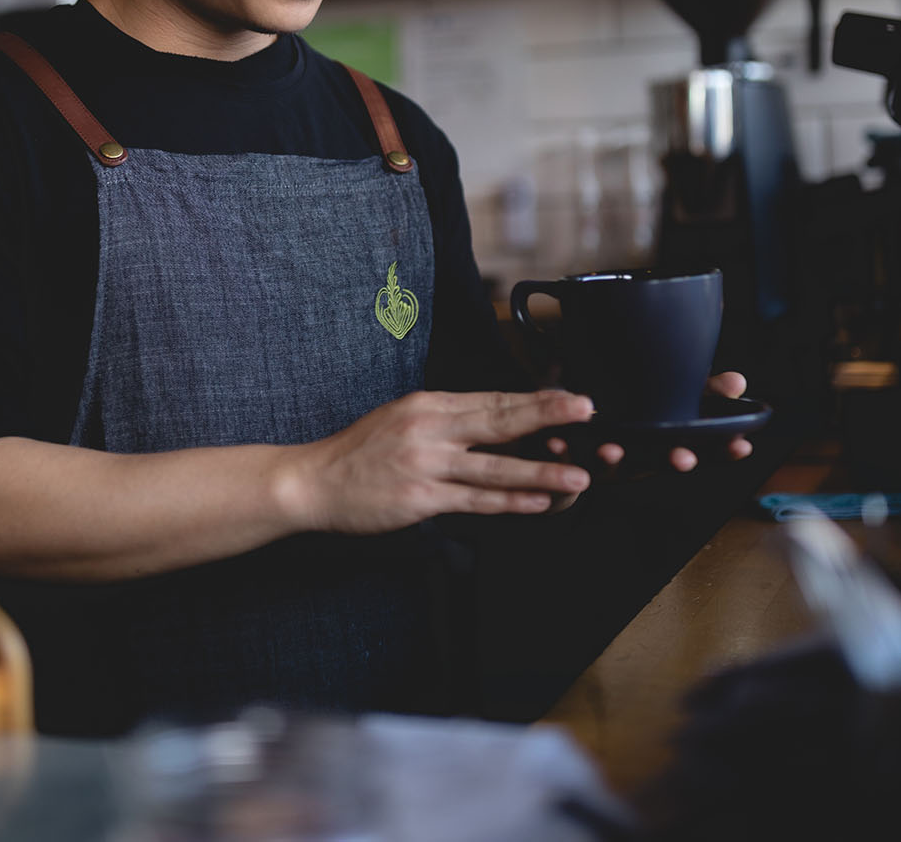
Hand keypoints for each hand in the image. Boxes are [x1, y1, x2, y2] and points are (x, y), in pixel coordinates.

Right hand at [283, 389, 597, 534]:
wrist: (313, 481)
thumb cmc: (358, 453)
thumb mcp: (402, 418)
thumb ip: (445, 419)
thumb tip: (493, 420)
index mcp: (427, 405)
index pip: (490, 399)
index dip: (534, 400)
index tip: (569, 398)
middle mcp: (429, 428)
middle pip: (498, 421)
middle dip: (547, 416)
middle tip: (586, 413)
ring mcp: (425, 464)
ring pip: (493, 466)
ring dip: (540, 470)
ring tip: (577, 474)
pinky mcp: (420, 498)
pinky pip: (473, 500)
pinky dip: (508, 501)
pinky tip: (535, 502)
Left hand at [543, 371, 755, 472]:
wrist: (576, 438)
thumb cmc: (634, 420)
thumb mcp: (670, 401)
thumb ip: (703, 391)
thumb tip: (738, 382)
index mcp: (666, 447)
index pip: (703, 453)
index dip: (722, 452)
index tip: (742, 446)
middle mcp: (641, 461)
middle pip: (660, 464)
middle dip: (671, 461)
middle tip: (683, 457)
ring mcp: (607, 466)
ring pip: (611, 468)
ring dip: (613, 460)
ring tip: (611, 450)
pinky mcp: (574, 463)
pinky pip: (566, 459)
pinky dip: (563, 450)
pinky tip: (556, 441)